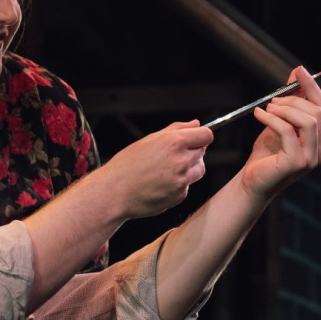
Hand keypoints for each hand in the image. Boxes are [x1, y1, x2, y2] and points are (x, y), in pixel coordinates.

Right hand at [98, 121, 212, 218]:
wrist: (114, 192)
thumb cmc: (128, 164)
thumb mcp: (149, 140)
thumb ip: (176, 129)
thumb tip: (196, 123)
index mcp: (174, 142)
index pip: (206, 135)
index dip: (201, 136)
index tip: (195, 140)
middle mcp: (182, 160)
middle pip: (202, 152)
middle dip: (192, 152)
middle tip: (171, 157)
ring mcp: (182, 180)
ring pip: (199, 170)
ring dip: (190, 168)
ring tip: (166, 170)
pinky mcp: (180, 195)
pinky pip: (187, 186)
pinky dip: (178, 184)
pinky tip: (160, 184)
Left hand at [240, 66, 320, 198]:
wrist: (253, 180)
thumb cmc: (268, 153)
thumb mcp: (281, 121)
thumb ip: (292, 100)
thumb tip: (298, 73)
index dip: (312, 87)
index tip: (299, 70)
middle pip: (318, 112)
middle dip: (294, 100)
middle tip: (272, 100)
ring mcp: (312, 158)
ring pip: (308, 120)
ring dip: (285, 109)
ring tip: (267, 108)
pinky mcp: (297, 163)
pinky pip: (288, 131)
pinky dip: (271, 118)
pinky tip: (259, 115)